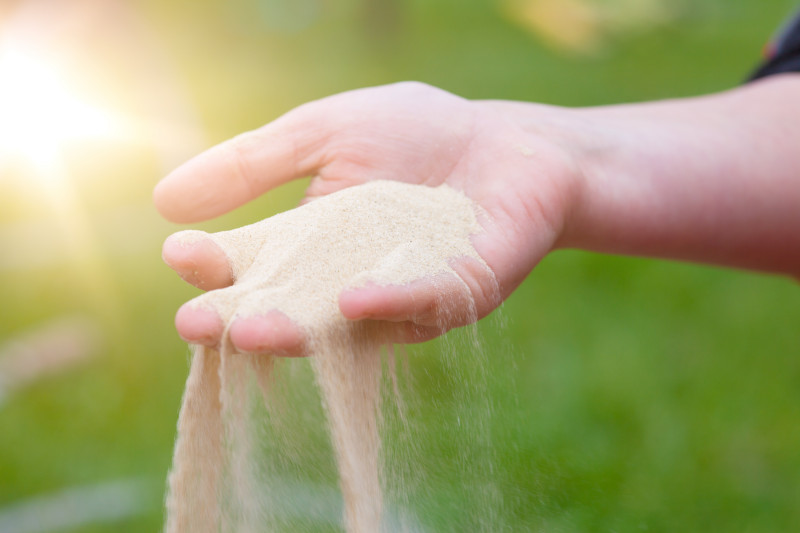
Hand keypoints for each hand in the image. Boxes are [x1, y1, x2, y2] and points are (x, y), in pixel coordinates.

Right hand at [154, 82, 580, 353]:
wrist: (505, 141)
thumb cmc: (414, 135)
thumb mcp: (322, 135)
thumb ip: (253, 165)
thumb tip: (163, 200)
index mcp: (310, 247)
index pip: (251, 267)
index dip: (215, 266)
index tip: (180, 253)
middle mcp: (347, 284)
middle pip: (287, 311)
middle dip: (240, 320)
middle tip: (193, 325)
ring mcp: (400, 298)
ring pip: (345, 325)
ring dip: (298, 329)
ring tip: (251, 330)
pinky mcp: (457, 293)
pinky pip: (423, 299)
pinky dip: (390, 299)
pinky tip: (353, 299)